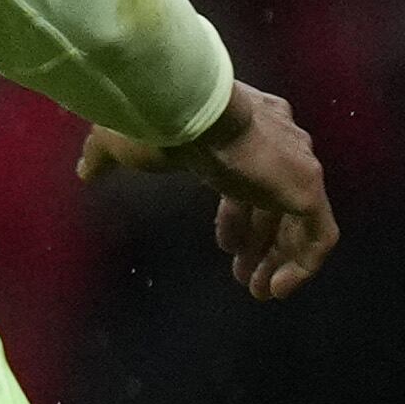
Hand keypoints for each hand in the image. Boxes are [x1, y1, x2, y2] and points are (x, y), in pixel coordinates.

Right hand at [80, 80, 335, 301]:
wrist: (189, 113)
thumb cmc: (158, 125)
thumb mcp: (123, 143)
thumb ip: (107, 157)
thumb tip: (86, 170)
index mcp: (247, 125)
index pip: (250, 179)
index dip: (237, 216)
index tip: (223, 246)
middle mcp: (282, 143)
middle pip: (277, 203)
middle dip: (260, 241)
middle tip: (240, 273)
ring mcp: (298, 166)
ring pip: (300, 222)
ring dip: (279, 258)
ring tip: (258, 290)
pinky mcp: (307, 189)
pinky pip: (319, 236)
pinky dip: (302, 265)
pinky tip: (276, 288)